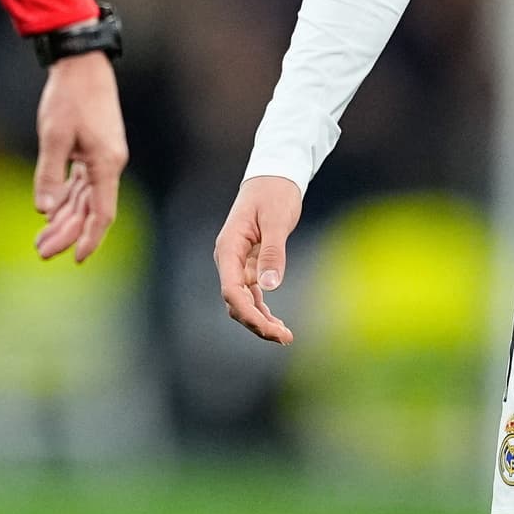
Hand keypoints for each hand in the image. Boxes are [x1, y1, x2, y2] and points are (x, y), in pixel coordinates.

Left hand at [33, 52, 129, 261]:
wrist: (83, 64)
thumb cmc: (69, 96)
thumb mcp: (54, 136)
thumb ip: (49, 175)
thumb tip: (44, 211)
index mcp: (106, 163)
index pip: (102, 213)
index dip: (89, 237)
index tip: (76, 258)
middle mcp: (109, 165)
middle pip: (91, 210)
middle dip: (67, 233)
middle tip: (41, 252)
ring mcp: (102, 158)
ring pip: (85, 199)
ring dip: (65, 219)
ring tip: (41, 240)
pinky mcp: (94, 151)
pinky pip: (82, 184)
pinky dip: (67, 200)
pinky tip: (50, 213)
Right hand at [214, 174, 302, 343]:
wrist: (274, 176)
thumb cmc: (274, 193)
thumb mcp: (277, 220)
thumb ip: (273, 252)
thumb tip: (270, 287)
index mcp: (229, 247)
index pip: (231, 290)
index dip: (248, 313)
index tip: (269, 329)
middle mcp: (229, 259)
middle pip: (235, 301)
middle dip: (256, 323)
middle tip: (284, 337)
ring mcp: (237, 263)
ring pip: (243, 301)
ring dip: (260, 320)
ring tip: (285, 336)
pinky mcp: (249, 264)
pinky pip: (252, 294)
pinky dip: (263, 309)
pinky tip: (277, 323)